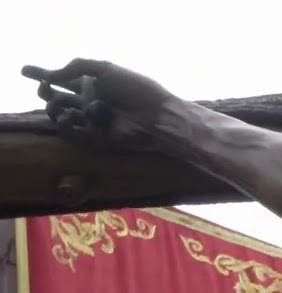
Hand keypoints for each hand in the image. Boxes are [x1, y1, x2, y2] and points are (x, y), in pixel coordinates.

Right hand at [20, 59, 175, 149]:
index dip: (44, 75)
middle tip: (44, 87)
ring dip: (54, 108)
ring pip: (60, 115)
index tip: (26, 71)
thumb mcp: (106, 69)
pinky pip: (72, 133)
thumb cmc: (137, 89)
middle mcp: (91, 103)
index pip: (64, 80)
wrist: (157, 116)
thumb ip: (77, 66)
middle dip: (45, 92)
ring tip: (59, 104)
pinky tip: (69, 117)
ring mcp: (93, 121)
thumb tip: (52, 74)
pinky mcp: (96, 139)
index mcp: (95, 84)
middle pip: (58, 98)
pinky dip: (65, 125)